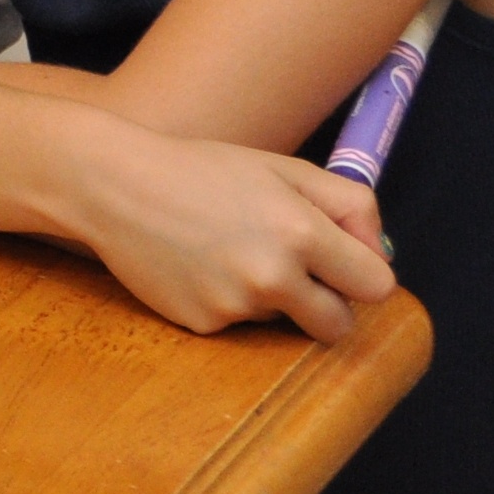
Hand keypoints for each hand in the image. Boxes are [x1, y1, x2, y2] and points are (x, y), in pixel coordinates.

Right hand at [70, 125, 397, 339]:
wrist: (112, 184)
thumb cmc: (202, 168)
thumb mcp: (284, 167)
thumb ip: (350, 205)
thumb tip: (381, 254)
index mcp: (303, 233)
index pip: (377, 286)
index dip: (362, 274)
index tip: (344, 265)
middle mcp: (274, 276)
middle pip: (338, 325)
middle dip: (328, 305)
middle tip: (295, 270)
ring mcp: (235, 306)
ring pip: (281, 320)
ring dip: (269, 296)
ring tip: (224, 250)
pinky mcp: (202, 325)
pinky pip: (235, 323)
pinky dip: (223, 299)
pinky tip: (195, 264)